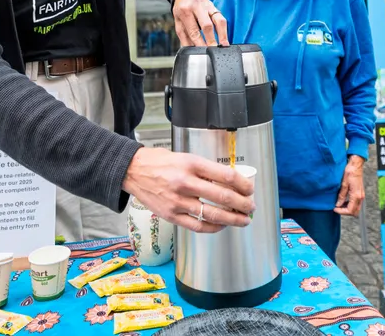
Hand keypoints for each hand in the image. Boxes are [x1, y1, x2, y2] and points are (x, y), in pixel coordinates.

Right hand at [122, 147, 253, 232]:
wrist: (133, 170)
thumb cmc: (160, 162)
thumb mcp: (185, 157)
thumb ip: (206, 169)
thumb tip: (229, 181)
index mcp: (192, 164)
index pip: (226, 176)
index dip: (243, 184)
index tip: (250, 189)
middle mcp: (185, 182)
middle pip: (223, 196)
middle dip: (243, 204)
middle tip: (251, 207)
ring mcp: (178, 201)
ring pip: (213, 214)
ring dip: (233, 219)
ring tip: (243, 220)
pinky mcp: (171, 215)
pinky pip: (197, 226)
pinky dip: (213, 227)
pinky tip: (221, 225)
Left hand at [173, 0, 228, 46]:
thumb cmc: (181, 8)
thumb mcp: (177, 21)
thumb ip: (183, 36)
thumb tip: (189, 49)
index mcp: (185, 11)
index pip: (193, 30)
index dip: (199, 42)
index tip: (203, 51)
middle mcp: (197, 7)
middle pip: (207, 25)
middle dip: (211, 39)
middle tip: (213, 51)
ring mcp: (207, 6)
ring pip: (218, 20)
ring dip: (222, 34)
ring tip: (224, 45)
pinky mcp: (214, 6)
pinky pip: (221, 18)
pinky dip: (224, 29)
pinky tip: (225, 38)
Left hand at [334, 155, 365, 215]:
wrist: (356, 165)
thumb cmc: (350, 172)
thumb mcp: (343, 183)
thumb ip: (341, 195)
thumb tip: (338, 204)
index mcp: (356, 195)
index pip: (350, 210)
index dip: (341, 211)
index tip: (334, 209)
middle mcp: (360, 197)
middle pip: (354, 212)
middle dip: (345, 212)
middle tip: (337, 208)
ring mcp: (361, 195)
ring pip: (356, 208)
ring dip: (348, 209)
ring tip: (339, 204)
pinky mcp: (360, 193)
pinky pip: (356, 203)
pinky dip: (350, 205)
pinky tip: (343, 200)